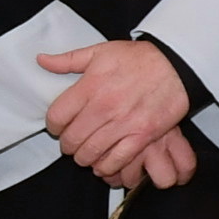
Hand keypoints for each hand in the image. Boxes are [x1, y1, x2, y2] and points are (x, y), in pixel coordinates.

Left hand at [41, 39, 193, 185]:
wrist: (176, 65)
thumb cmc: (139, 58)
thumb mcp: (100, 52)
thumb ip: (68, 60)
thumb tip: (41, 60)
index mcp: (90, 86)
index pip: (56, 117)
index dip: (53, 126)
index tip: (58, 127)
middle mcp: (104, 107)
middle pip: (71, 140)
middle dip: (68, 145)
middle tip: (73, 142)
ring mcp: (124, 124)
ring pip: (90, 154)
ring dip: (85, 157)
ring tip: (88, 152)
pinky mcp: (142, 136)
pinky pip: (116, 161)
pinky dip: (106, 166)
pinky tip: (105, 162)